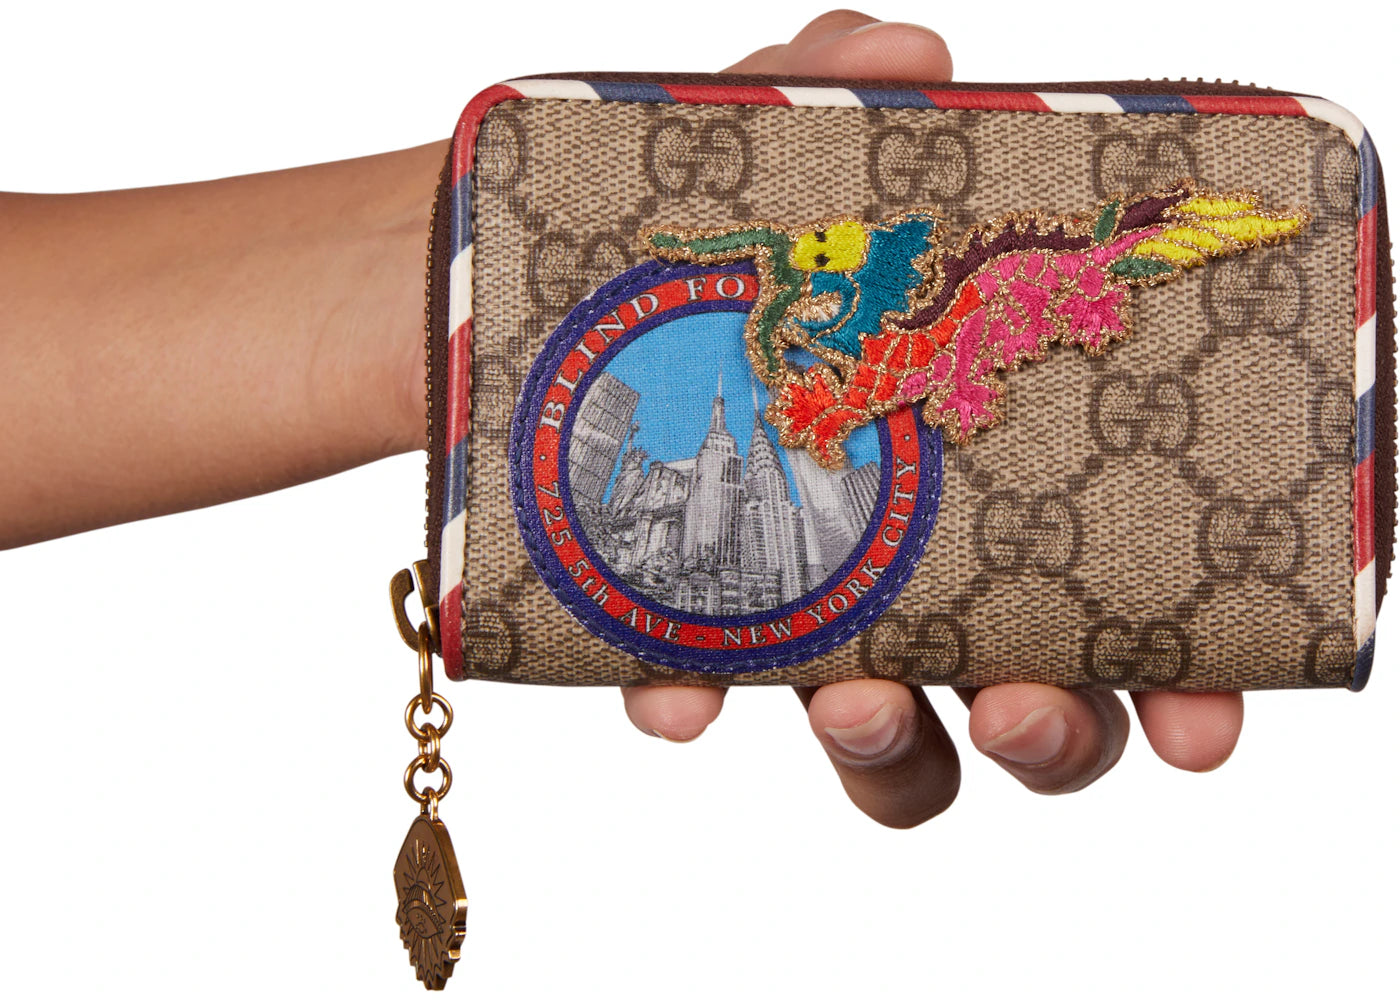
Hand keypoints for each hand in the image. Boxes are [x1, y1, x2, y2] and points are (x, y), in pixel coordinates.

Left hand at [621, 10, 1243, 826]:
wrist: (539, 280)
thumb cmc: (706, 230)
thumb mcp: (778, 151)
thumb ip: (840, 94)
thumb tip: (909, 58)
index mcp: (995, 470)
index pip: (1126, 596)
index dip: (1183, 677)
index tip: (1205, 722)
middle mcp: (917, 557)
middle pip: (1029, 701)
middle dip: (1053, 734)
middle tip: (1021, 710)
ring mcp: (804, 599)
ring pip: (886, 738)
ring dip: (889, 747)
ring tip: (852, 699)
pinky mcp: (681, 611)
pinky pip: (698, 694)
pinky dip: (691, 700)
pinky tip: (675, 690)